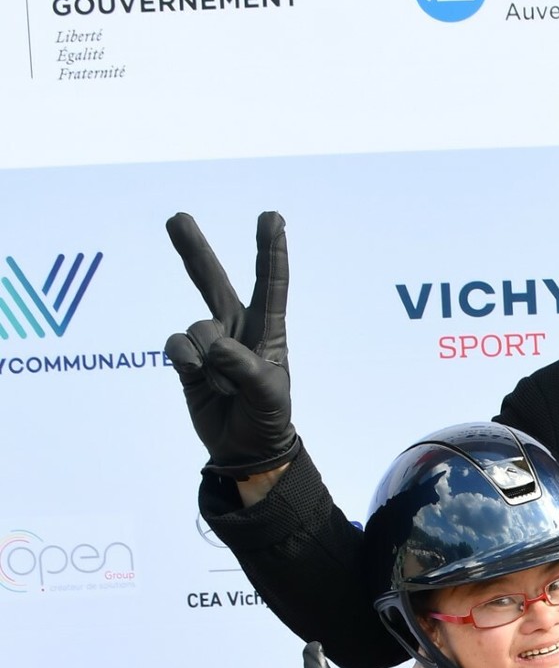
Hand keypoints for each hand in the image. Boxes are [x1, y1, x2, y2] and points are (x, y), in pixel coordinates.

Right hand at [165, 211, 298, 478]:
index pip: (270, 284)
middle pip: (213, 282)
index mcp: (267, 330)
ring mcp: (209, 342)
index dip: (269, 251)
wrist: (243, 450)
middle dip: (194, 250)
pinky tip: (200, 380)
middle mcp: (236, 328)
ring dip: (209, 361)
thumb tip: (214, 344)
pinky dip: (187, 362)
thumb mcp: (269, 394)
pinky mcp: (186, 360)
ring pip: (197, 328)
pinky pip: (177, 345)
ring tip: (226, 387)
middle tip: (177, 217)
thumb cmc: (268, 418)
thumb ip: (246, 366)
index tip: (271, 218)